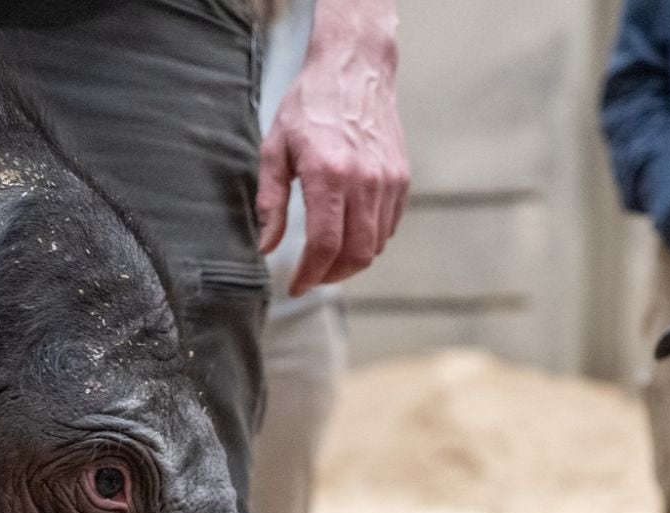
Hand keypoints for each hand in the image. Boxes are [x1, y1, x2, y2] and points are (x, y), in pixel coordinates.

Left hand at [257, 0, 410, 294]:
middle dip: (332, 275)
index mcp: (329, 174)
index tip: (296, 286)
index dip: (310, 275)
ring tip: (328, 256)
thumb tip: (267, 246)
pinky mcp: (402, 179)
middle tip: (312, 276)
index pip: (324, 245)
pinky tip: (349, 231)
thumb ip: (272, 201)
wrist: (354, 69)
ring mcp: (388, 181)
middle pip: (357, 255)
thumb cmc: (309, 105)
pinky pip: (389, 226)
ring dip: (351, 260)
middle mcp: (364, 181)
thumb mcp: (276, 148)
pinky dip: (369, 239)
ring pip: (376, 245)